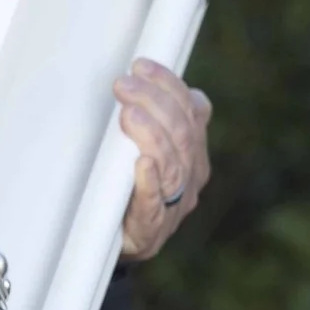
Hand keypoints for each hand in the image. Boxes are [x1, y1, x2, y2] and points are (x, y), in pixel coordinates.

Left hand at [116, 59, 212, 261]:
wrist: (115, 244)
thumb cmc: (129, 187)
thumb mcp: (149, 148)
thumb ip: (162, 120)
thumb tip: (180, 88)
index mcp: (194, 153)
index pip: (192, 112)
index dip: (169, 86)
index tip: (141, 65)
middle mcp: (191, 178)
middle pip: (183, 135)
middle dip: (154, 103)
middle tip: (124, 85)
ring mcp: (174, 207)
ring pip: (173, 166)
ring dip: (151, 135)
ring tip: (128, 113)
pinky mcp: (150, 231)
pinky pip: (154, 206)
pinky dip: (150, 182)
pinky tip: (142, 163)